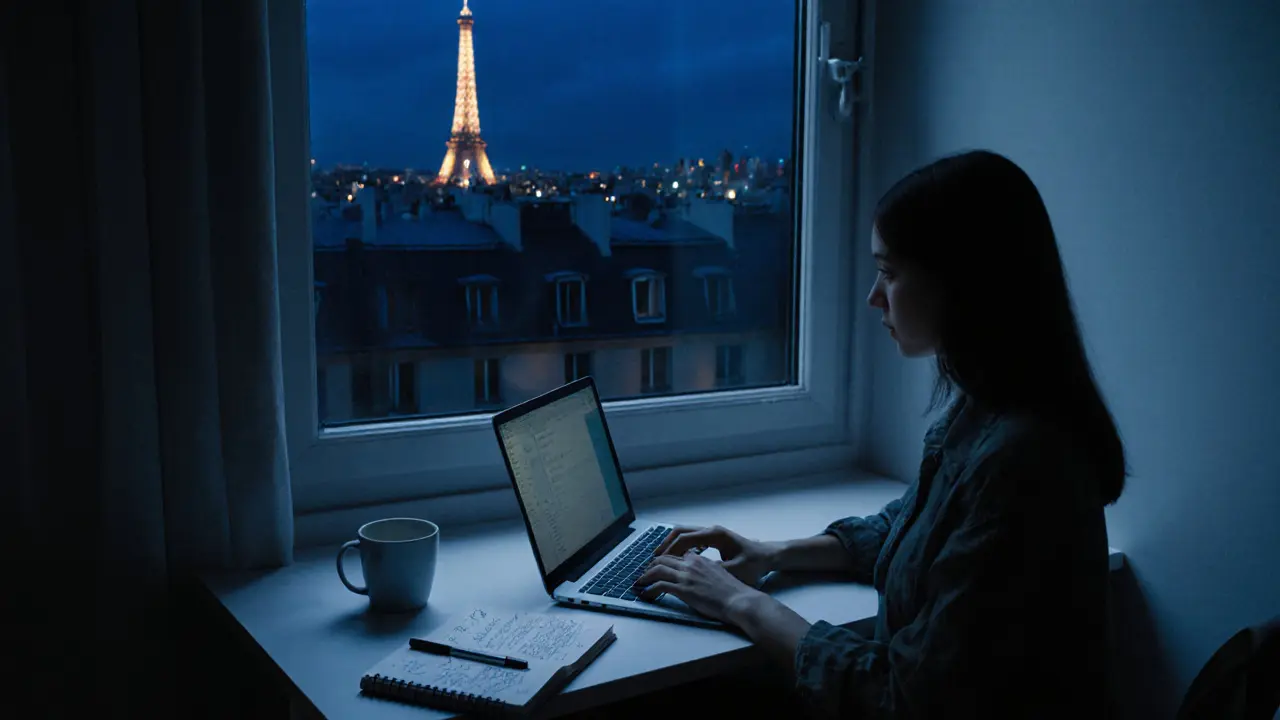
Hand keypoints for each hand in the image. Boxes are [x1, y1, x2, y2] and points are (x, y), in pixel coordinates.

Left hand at [634, 552, 761, 623]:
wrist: (740, 600)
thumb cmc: (734, 592)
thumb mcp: (720, 575)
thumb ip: (707, 573)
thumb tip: (699, 579)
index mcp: (700, 560)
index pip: (677, 555)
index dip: (665, 561)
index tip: (659, 567)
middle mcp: (691, 564)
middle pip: (663, 559)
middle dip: (651, 566)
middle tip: (645, 574)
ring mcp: (687, 576)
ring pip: (657, 569)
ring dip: (645, 576)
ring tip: (640, 583)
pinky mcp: (683, 589)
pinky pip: (659, 586)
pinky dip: (649, 589)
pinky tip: (645, 594)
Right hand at [653, 525, 778, 587]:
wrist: (768, 557)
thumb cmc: (754, 564)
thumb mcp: (734, 570)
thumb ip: (713, 571)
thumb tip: (691, 574)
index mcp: (715, 535)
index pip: (684, 538)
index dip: (669, 550)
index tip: (657, 561)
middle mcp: (711, 530)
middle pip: (681, 531)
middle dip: (665, 544)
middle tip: (653, 558)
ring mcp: (712, 532)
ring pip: (685, 533)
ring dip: (672, 544)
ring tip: (660, 558)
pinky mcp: (714, 538)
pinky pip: (692, 538)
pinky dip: (681, 546)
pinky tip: (677, 559)